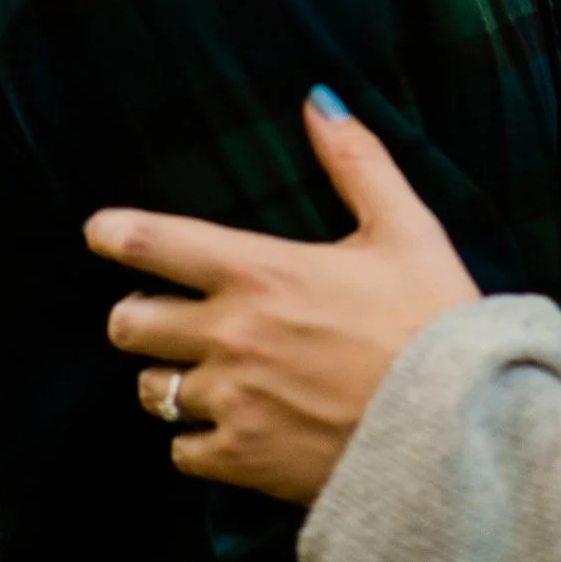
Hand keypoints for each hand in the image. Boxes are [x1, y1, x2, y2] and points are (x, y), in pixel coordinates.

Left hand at [85, 94, 479, 504]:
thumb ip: (356, 161)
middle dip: (137, 315)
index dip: (115, 233)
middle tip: (161, 314)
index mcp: (260, 272)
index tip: (101, 231)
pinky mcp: (243, 461)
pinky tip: (229, 428)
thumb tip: (319, 101)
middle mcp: (230, 336)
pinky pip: (182, 453)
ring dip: (168, 378)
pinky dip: (197, 441)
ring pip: (152, 391)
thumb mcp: (404, 227)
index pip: (155, 244)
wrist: (459, 428)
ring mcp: (232, 403)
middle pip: (130, 324)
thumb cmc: (433, 320)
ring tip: (199, 373)